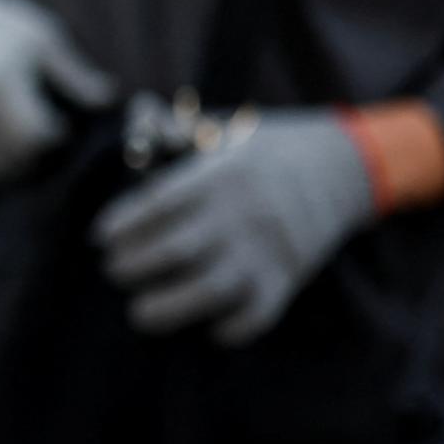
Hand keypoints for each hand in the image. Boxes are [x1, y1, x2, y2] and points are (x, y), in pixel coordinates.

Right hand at [0, 0, 114, 181]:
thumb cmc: (7, 30)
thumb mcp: (45, 39)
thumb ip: (74, 73)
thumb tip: (107, 100)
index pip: (35, 133)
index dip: (57, 135)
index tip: (63, 125)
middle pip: (19, 155)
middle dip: (42, 152)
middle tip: (51, 135)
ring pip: (0, 167)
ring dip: (23, 162)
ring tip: (32, 137)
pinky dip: (2, 162)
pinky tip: (12, 142)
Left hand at [93, 110, 375, 345]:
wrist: (343, 167)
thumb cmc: (264, 148)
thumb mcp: (221, 128)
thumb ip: (173, 127)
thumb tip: (137, 115)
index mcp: (219, 176)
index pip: (160, 203)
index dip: (125, 222)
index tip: (100, 236)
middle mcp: (241, 215)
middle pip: (178, 250)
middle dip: (135, 265)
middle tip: (113, 271)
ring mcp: (266, 251)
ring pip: (212, 290)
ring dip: (169, 307)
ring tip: (138, 313)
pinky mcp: (288, 279)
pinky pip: (257, 314)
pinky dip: (231, 327)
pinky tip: (206, 328)